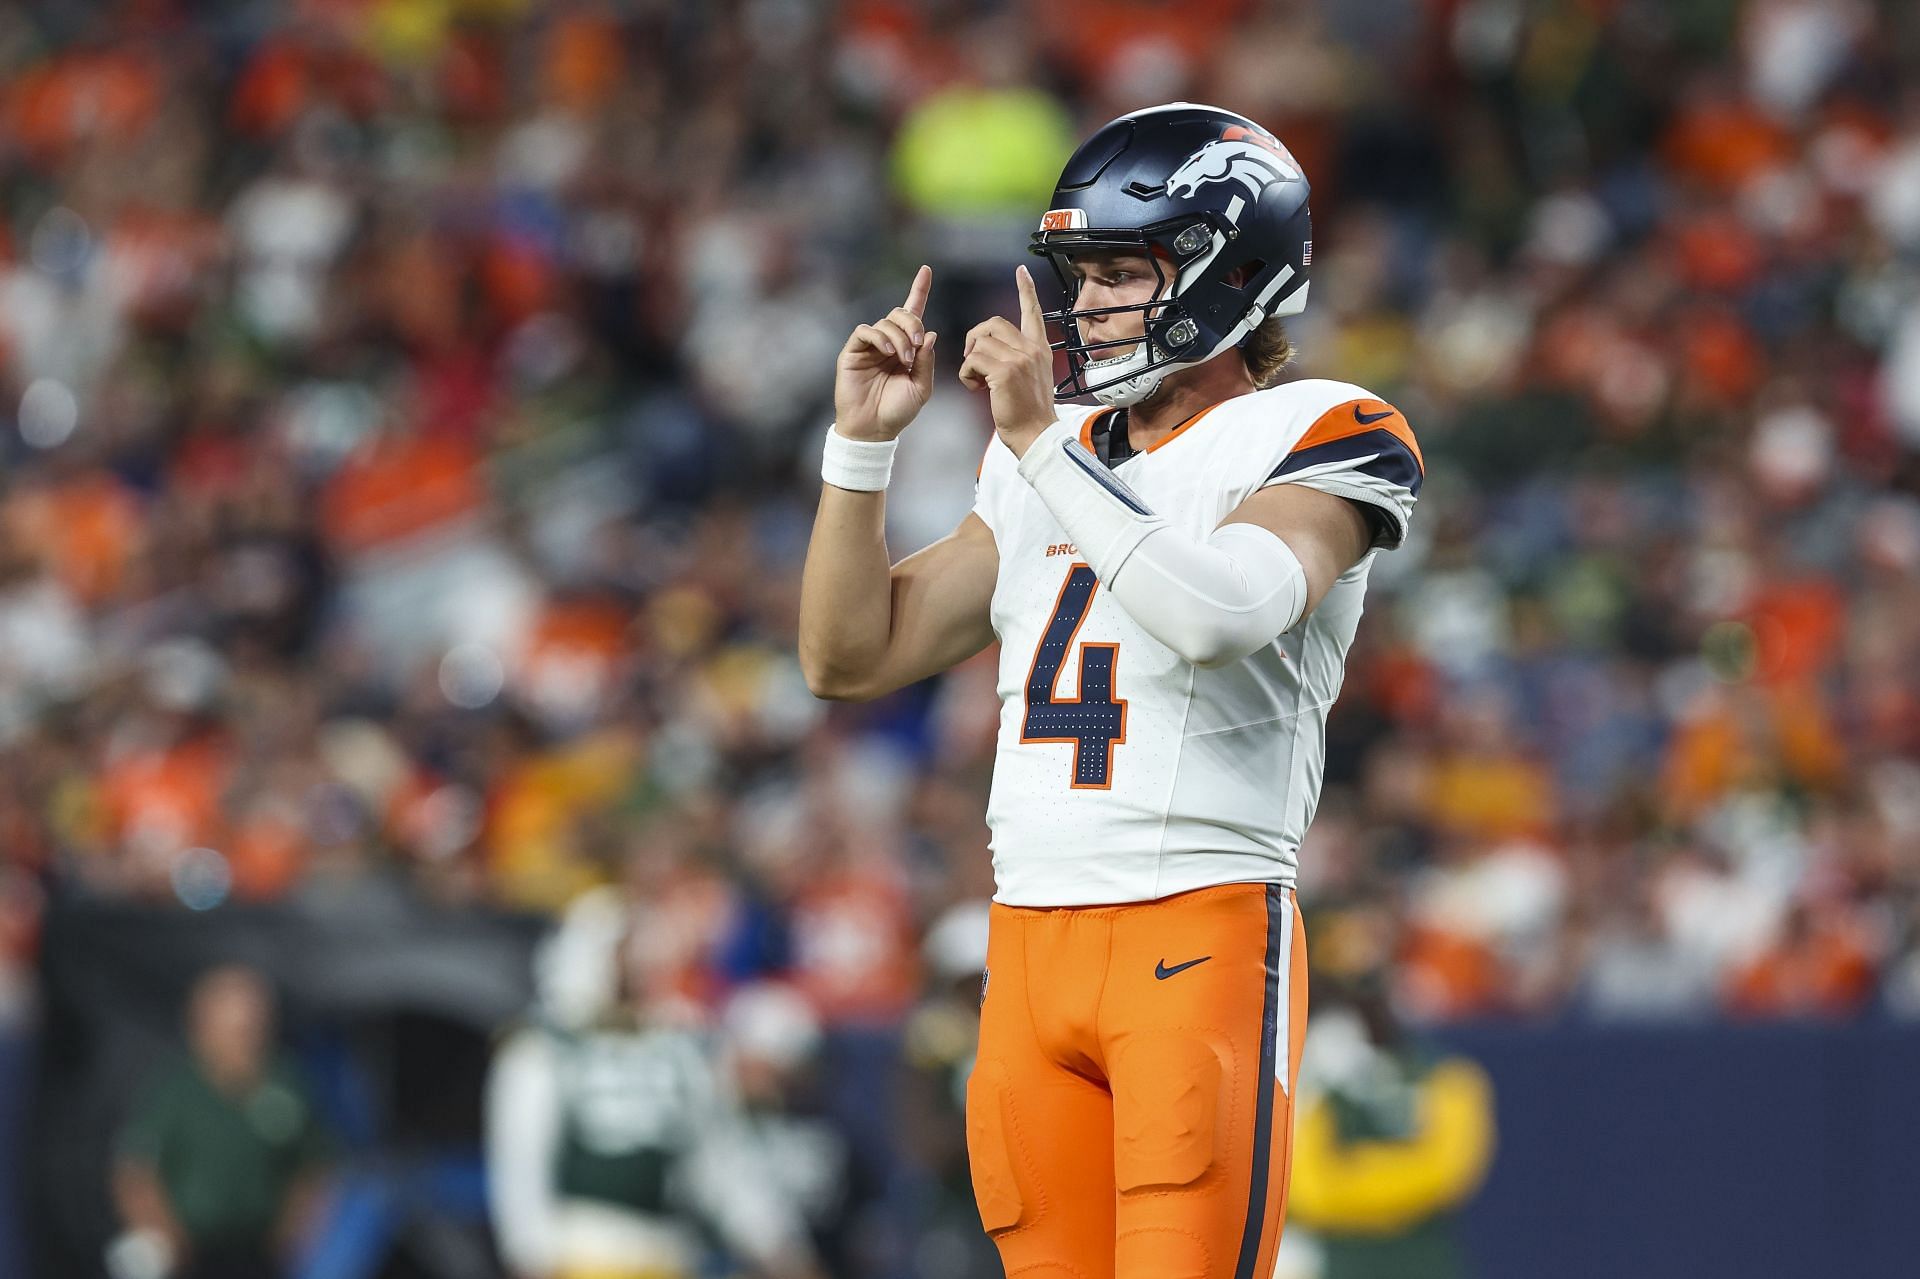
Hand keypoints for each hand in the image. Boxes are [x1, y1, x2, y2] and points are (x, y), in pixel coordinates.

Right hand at [834, 265, 936, 441]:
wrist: (874, 429)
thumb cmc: (898, 411)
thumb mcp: (922, 387)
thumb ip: (927, 361)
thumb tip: (929, 333)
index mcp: (906, 347)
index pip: (912, 312)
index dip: (919, 290)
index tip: (926, 269)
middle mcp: (887, 342)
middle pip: (900, 313)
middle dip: (913, 323)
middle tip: (918, 345)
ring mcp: (869, 346)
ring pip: (885, 322)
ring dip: (900, 337)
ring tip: (904, 360)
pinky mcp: (853, 351)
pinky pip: (866, 331)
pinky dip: (881, 338)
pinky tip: (889, 353)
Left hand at [958, 265, 1056, 457]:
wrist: (1036, 435)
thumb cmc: (1029, 413)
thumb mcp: (1031, 378)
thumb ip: (1018, 359)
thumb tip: (995, 350)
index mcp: (1039, 349)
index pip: (1033, 312)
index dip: (1026, 290)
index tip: (1021, 271)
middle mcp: (1031, 349)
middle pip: (993, 323)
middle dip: (976, 338)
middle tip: (974, 362)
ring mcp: (1020, 358)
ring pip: (980, 342)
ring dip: (971, 362)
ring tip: (979, 382)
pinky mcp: (1005, 371)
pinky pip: (973, 360)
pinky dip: (967, 374)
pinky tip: (976, 389)